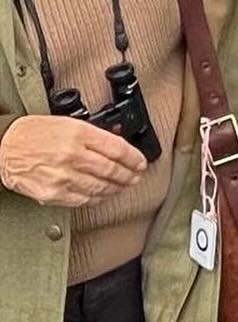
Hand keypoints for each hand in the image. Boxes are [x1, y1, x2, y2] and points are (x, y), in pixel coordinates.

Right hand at [0, 116, 147, 205]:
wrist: (5, 148)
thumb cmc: (34, 133)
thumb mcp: (68, 122)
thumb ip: (94, 133)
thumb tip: (118, 142)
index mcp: (78, 133)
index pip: (117, 148)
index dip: (134, 158)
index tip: (141, 162)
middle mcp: (72, 155)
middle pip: (112, 170)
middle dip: (128, 175)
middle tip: (135, 177)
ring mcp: (63, 176)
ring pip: (100, 186)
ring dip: (116, 188)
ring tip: (122, 186)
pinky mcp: (53, 193)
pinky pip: (83, 199)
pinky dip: (97, 198)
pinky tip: (102, 195)